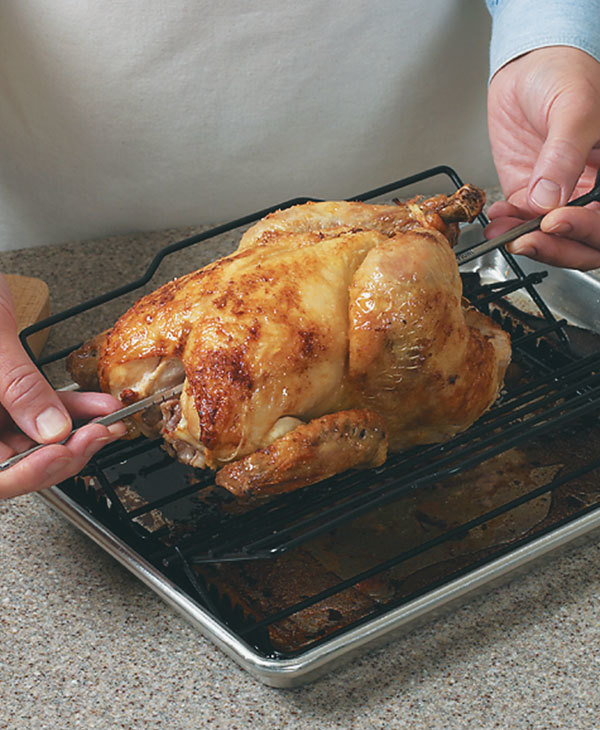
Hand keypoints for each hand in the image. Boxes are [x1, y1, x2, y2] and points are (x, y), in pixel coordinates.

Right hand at [0, 274, 125, 498]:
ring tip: (109, 421)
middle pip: (15, 462)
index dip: (29, 473)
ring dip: (75, 431)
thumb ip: (18, 389)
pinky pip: (35, 411)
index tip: (64, 454)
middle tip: (98, 437)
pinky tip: (98, 405)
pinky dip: (68, 408)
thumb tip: (52, 430)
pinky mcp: (4, 395)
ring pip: (31, 439)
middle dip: (63, 454)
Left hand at [486, 46, 599, 268]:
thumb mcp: (574, 109)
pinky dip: (507, 227)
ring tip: (505, 234)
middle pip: (582, 242)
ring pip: (550, 238)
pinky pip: (520, 222)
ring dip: (526, 241)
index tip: (555, 221)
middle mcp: (591, 192)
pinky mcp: (528, 195)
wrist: (529, 65)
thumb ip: (564, 156)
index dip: (585, 230)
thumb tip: (549, 199)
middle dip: (555, 247)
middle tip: (528, 239)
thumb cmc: (566, 73)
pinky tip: (497, 221)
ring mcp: (559, 196)